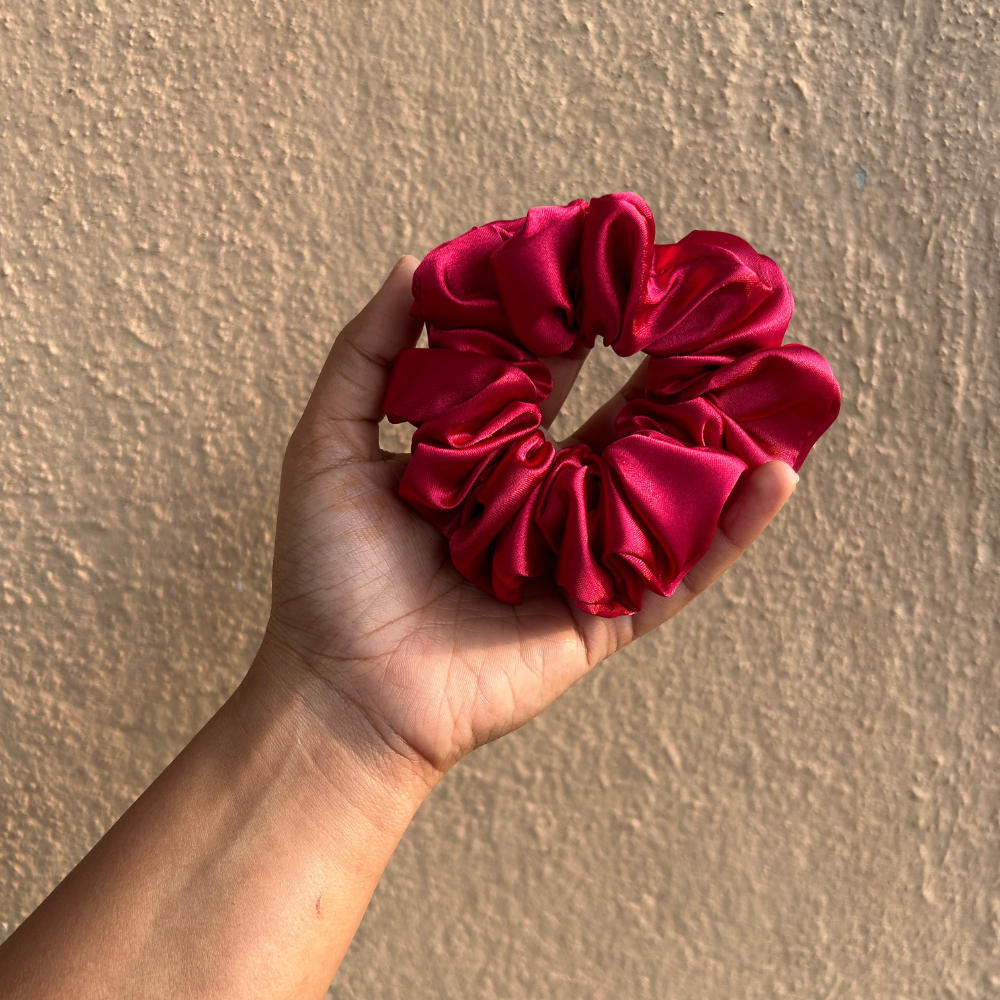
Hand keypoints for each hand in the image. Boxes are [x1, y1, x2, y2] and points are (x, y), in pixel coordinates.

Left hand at [256, 255, 797, 784]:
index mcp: (483, 461)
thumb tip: (415, 262)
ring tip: (764, 377)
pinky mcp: (602, 617)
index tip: (611, 272)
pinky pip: (677, 573)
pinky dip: (730, 531)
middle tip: (704, 314)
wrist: (342, 693)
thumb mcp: (328, 446)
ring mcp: (577, 559)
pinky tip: (777, 475)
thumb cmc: (326, 574)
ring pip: (659, 492)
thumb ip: (367, 357)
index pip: (543, 381)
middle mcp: (539, 503)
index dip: (576, 328)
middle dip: (662, 372)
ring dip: (714, 437)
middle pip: (615, 428)